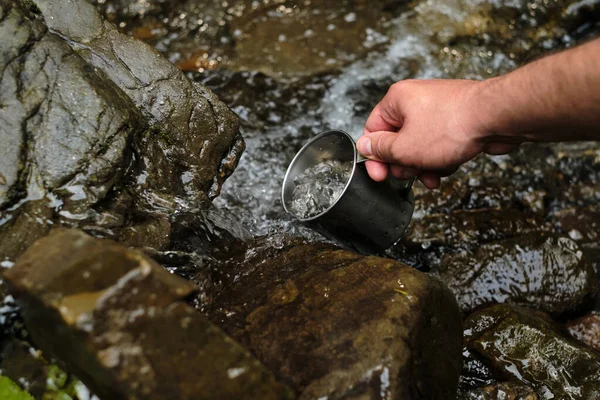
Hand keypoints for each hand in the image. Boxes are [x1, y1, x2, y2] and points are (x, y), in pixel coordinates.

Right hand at [357, 79, 519, 187]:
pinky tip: (450, 166)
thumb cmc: (452, 127)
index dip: (374, 156)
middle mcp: (416, 100)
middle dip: (404, 163)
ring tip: (433, 174)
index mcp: (397, 100)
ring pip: (419, 145)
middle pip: (397, 139)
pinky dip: (441, 157)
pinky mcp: (456, 119)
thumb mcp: (405, 147)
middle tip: (411, 174)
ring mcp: (438, 109)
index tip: (380, 175)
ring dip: (424, 164)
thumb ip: (380, 149)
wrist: (496, 117)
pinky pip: (439, 143)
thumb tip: (365, 146)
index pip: (373, 129)